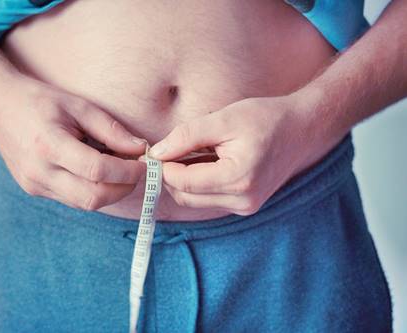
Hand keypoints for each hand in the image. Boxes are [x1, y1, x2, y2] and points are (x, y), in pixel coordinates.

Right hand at [0, 74, 146, 209]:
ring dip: (110, 192)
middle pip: (93, 197)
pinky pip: (73, 200)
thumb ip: (111, 129)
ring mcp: (34, 185)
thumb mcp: (79, 105)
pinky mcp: (35, 190)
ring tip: (120, 170)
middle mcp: (39, 172)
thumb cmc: (39, 100)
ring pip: (84, 204)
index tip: (145, 163)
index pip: (97, 171)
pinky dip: (93, 191)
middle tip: (138, 171)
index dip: (128, 172)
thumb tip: (140, 149)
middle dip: (123, 188)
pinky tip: (99, 173)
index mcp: (48, 145)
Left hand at [148, 94, 346, 214]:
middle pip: (186, 196)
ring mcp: (246, 206)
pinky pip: (210, 199)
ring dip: (184, 179)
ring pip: (195, 200)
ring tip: (191, 152)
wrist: (302, 129)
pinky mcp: (246, 205)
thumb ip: (187, 137)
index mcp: (238, 179)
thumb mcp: (223, 119)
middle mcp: (242, 200)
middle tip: (168, 150)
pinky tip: (206, 161)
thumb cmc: (266, 118)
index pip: (183, 182)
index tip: (155, 150)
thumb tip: (157, 153)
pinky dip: (200, 183)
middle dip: (171, 175)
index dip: (163, 167)